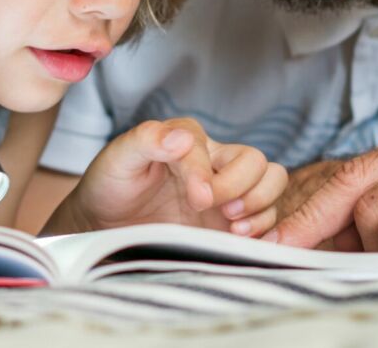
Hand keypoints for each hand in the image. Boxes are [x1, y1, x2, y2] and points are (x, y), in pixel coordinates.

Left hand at [46, 118, 286, 236]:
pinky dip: (263, 228)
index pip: (214, 150)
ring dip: (261, 205)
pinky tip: (239, 239)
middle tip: (221, 210)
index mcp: (189, 140)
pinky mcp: (229, 222)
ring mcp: (225, 192)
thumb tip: (181, 138)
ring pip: (271, 183)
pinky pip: (266, 218)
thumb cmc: (111, 184)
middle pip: (256, 162)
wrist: (105, 224)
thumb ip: (147, 140)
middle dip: (243, 187)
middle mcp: (213, 162)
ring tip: (234, 227)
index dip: (209, 175)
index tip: (197, 199)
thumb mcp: (119, 158)